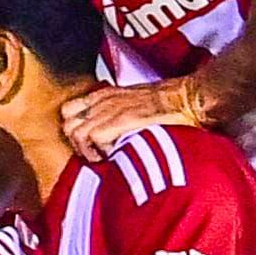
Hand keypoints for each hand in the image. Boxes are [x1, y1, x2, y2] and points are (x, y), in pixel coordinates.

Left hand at [60, 77, 207, 162]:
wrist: (188, 99)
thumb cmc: (171, 108)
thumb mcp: (137, 106)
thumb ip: (120, 118)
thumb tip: (114, 140)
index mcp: (106, 95)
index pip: (70, 110)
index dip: (74, 131)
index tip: (88, 146)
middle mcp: (103, 100)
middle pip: (67, 122)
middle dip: (76, 144)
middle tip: (94, 156)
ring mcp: (109, 109)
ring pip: (75, 132)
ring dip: (86, 150)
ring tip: (103, 158)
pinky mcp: (119, 120)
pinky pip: (92, 138)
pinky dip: (99, 151)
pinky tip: (114, 155)